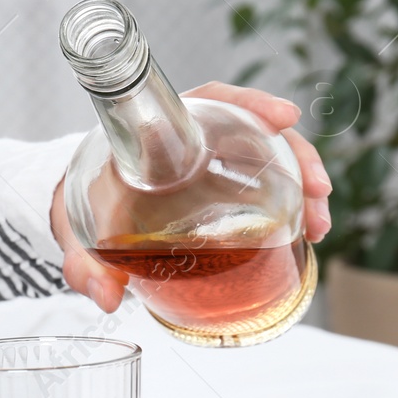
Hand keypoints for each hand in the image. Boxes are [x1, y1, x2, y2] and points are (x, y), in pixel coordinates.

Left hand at [50, 81, 332, 311]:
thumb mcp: (77, 229)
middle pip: (259, 132)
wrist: (82, 209)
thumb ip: (84, 262)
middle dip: (298, 156)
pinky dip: (294, 205)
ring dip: (306, 186)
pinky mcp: (230, 188)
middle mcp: (197, 140)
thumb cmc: (85, 204)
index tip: (285, 116)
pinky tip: (309, 233)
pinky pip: (271, 186)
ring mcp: (218, 163)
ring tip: (319, 225)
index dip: (251, 103)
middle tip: (318, 193)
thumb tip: (105, 296)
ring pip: (274, 160)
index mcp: (162, 131)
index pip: (213, 101)